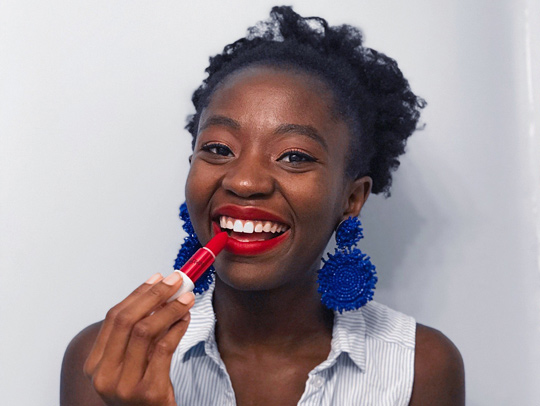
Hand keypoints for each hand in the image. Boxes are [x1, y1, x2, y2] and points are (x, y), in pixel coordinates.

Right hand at [83, 272, 193, 405]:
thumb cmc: (144, 391)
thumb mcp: (132, 362)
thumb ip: (138, 334)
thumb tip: (160, 294)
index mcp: (95, 365)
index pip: (114, 318)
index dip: (138, 294)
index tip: (158, 278)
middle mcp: (103, 375)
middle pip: (127, 320)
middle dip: (154, 295)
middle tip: (176, 281)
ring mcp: (123, 386)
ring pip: (145, 331)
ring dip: (169, 309)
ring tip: (187, 298)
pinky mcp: (147, 393)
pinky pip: (163, 349)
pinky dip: (177, 329)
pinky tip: (186, 320)